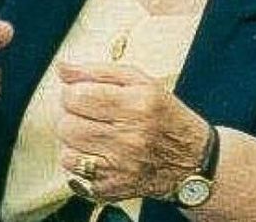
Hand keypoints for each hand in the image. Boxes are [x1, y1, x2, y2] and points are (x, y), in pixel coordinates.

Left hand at [56, 62, 209, 201]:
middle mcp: (130, 137)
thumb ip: (99, 72)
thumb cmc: (165, 115)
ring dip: (74, 140)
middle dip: (71, 116)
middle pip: (68, 125)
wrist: (192, 159)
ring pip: (67, 150)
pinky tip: (98, 153)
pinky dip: (81, 162)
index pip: (77, 96)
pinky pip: (75, 174)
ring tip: (93, 133)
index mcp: (137, 104)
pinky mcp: (114, 187)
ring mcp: (121, 166)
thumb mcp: (141, 82)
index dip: (72, 92)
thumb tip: (63, 68)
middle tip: (88, 114)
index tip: (80, 93)